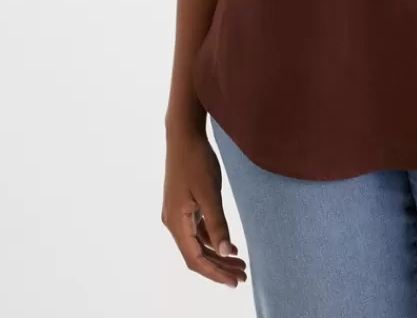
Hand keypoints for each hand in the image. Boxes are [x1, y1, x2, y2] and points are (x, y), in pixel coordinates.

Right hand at [161, 124, 247, 288]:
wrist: (183, 135)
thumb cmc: (196, 161)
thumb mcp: (210, 193)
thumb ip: (217, 224)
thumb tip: (227, 252)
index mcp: (176, 223)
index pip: (195, 259)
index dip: (215, 273)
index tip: (234, 282)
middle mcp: (173, 222)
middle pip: (196, 254)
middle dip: (219, 267)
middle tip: (242, 276)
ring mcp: (178, 214)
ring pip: (198, 243)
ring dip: (218, 254)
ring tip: (240, 263)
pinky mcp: (184, 205)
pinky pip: (198, 231)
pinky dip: (213, 239)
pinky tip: (228, 243)